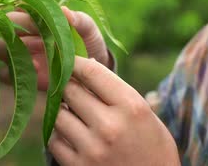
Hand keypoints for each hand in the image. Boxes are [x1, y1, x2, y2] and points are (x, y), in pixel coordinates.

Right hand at [0, 7, 111, 89]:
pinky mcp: (21, 76)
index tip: (40, 25)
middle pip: (4, 29)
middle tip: (40, 42)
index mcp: (36, 19)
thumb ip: (79, 20)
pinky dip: (17, 71)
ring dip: (15, 52)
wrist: (93, 70)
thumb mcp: (88, 29)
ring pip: (0, 50)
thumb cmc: (88, 43)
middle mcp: (23, 35)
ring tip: (39, 59)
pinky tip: (38, 71)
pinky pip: (6, 74)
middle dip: (16, 34)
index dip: (26, 17)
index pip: (19, 11)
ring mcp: (20, 55)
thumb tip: (64, 10)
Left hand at [48, 56, 179, 165]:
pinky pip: (54, 140)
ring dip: (61, 111)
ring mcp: (92, 148)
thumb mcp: (145, 114)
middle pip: (70, 90)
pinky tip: (71, 135)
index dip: (75, 62)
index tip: (67, 60)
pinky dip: (59, 134)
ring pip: (58, 115)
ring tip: (74, 113)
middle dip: (67, 86)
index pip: (92, 72)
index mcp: (131, 106)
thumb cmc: (153, 148)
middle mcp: (110, 125)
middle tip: (68, 86)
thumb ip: (117, 92)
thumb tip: (86, 67)